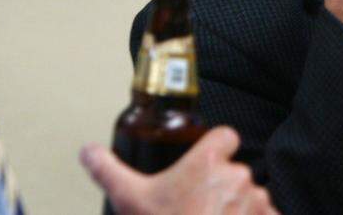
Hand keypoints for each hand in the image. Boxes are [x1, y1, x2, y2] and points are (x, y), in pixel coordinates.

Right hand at [80, 127, 277, 214]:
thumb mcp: (129, 199)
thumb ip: (108, 170)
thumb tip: (87, 151)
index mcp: (208, 161)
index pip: (226, 136)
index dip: (217, 148)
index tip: (204, 165)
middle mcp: (237, 176)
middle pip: (235, 169)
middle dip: (221, 186)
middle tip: (198, 207)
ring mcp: (255, 201)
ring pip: (251, 194)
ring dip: (238, 206)